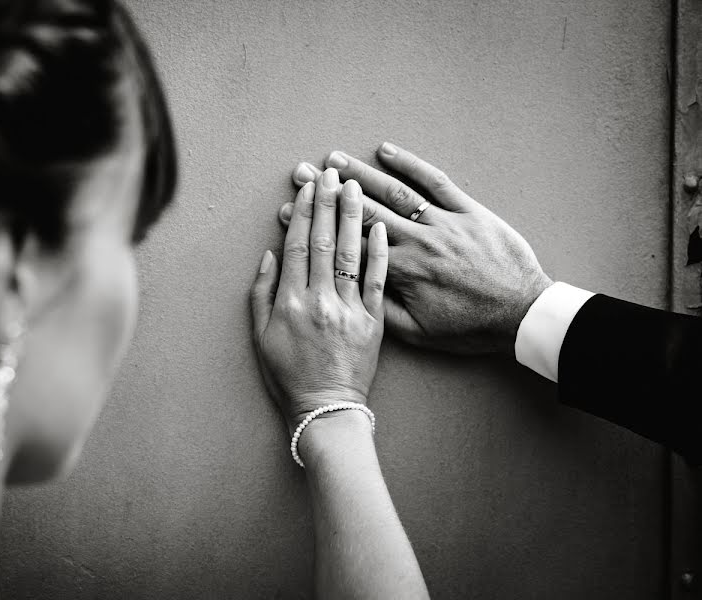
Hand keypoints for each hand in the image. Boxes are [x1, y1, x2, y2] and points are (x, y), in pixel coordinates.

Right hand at [251, 168, 388, 433]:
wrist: (325, 409)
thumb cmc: (289, 374)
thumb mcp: (260, 336)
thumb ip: (262, 292)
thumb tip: (270, 254)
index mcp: (291, 301)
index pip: (298, 246)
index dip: (303, 212)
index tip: (308, 186)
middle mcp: (320, 300)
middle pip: (325, 241)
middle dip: (327, 202)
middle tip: (331, 172)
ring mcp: (349, 309)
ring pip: (352, 254)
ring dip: (353, 216)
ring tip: (354, 186)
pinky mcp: (374, 322)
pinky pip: (378, 281)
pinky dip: (379, 252)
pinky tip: (380, 226)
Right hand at [281, 143, 552, 354]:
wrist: (522, 314)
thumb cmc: (469, 328)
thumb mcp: (419, 333)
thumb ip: (381, 309)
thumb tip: (348, 289)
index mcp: (402, 271)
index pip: (348, 243)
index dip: (316, 225)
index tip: (291, 210)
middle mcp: (418, 241)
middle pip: (364, 210)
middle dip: (329, 190)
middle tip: (303, 172)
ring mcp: (444, 222)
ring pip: (395, 192)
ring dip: (362, 173)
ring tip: (334, 158)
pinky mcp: (468, 211)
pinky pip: (435, 181)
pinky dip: (411, 164)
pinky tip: (386, 150)